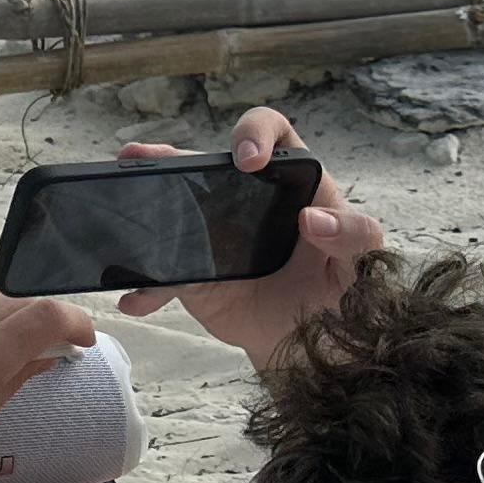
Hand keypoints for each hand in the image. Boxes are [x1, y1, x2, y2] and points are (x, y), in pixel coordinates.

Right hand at [113, 107, 383, 365]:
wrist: (313, 349)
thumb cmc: (345, 298)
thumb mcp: (362, 266)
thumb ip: (354, 236)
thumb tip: (313, 219)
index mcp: (295, 186)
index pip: (274, 134)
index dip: (256, 134)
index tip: (249, 161)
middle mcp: (249, 202)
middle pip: (208, 164)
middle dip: (173, 156)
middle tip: (147, 158)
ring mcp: (215, 237)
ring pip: (175, 206)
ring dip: (144, 196)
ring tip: (121, 191)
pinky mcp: (196, 277)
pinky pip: (164, 275)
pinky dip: (146, 287)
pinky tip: (135, 299)